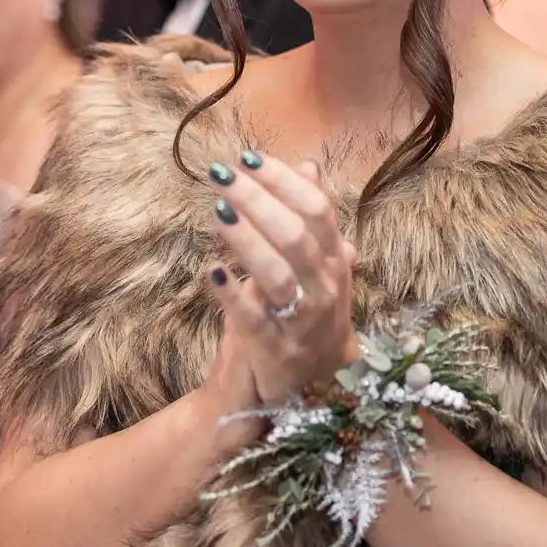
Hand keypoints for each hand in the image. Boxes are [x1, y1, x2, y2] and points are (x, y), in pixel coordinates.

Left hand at [206, 153, 359, 403]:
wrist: (308, 387)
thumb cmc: (305, 315)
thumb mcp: (314, 265)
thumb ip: (310, 218)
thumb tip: (308, 165)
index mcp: (334, 263)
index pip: (316, 211)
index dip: (283, 182)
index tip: (248, 159)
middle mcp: (325, 289)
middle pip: (294, 236)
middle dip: (257, 201)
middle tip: (222, 176)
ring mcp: (302, 322)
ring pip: (277, 274)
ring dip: (247, 241)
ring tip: (218, 212)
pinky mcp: (274, 351)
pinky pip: (253, 321)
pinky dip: (232, 297)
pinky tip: (212, 273)